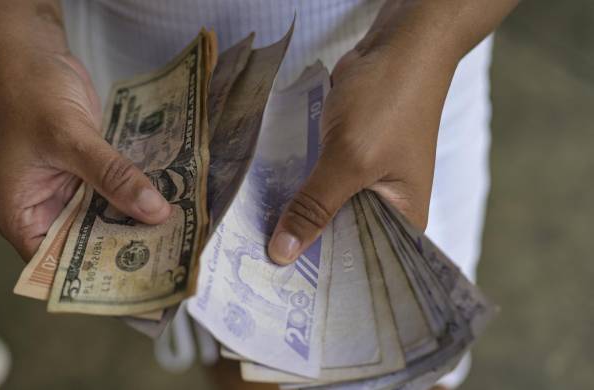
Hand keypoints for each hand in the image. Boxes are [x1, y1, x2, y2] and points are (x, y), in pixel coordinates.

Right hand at [0, 50, 170, 259]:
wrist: (29, 51)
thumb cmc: (28, 94)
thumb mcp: (69, 139)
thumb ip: (112, 176)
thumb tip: (156, 211)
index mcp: (22, 217)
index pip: (56, 267)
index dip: (94, 279)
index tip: (138, 286)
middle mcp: (44, 210)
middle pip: (86, 245)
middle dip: (124, 250)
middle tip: (170, 261)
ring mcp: (67, 190)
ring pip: (105, 219)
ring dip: (135, 223)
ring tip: (178, 237)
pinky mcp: (87, 171)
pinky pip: (114, 192)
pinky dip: (135, 196)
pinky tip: (167, 203)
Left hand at [267, 43, 454, 264]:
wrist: (396, 47)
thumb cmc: (388, 104)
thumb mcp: (349, 161)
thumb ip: (315, 206)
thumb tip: (282, 252)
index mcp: (404, 220)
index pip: (363, 266)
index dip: (326, 282)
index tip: (284, 299)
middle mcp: (386, 209)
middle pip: (340, 241)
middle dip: (304, 252)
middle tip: (257, 278)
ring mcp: (364, 184)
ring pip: (325, 213)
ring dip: (295, 221)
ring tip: (251, 251)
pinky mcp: (345, 161)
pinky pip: (316, 186)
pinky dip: (295, 193)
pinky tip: (262, 210)